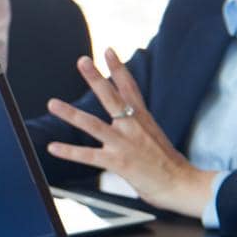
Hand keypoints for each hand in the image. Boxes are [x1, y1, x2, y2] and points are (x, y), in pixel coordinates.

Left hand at [43, 49, 215, 218]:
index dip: (119, 68)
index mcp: (143, 120)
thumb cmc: (170, 166)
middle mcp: (133, 127)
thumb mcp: (155, 137)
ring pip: (93, 125)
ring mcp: (125, 144)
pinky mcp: (118, 163)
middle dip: (96, 78)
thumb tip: (126, 121)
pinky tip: (53, 147)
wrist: (183, 185)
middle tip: (82, 60)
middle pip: (112, 97)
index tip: (108, 51)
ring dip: (71, 114)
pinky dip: (70, 152)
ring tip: (53, 103)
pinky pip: (89, 156)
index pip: (130, 88)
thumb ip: (138, 127)